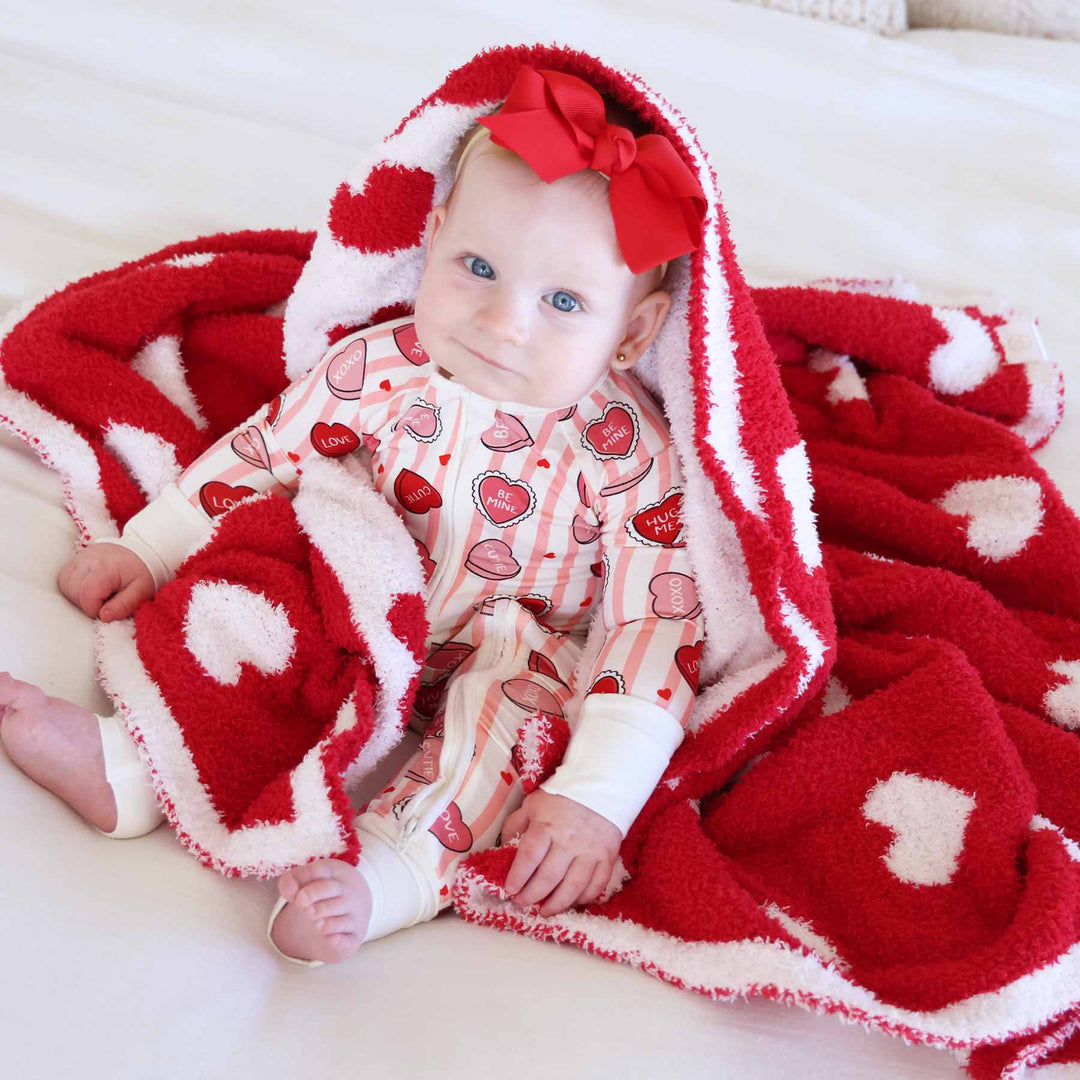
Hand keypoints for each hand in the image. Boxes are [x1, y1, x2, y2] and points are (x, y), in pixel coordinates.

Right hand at [57, 543, 154, 621]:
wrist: (142, 551)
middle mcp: (89, 559)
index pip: (87, 595)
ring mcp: (80, 556)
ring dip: (76, 595)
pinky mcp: (76, 557)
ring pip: (64, 583)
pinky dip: (73, 587)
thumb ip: (124, 605)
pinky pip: (65, 576)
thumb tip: (104, 617)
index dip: (94, 610)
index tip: (107, 610)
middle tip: (104, 602)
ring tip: (97, 595)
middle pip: (72, 590)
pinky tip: (88, 588)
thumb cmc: (142, 572)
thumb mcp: (141, 591)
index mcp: (106, 568)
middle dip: (85, 603)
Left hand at [501, 789, 621, 916]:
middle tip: (522, 903)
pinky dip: (584, 898)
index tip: (510, 890)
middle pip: (548, 877)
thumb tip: (504, 849)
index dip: (517, 877)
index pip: (528, 857)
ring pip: (573, 887)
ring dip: (557, 904)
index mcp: (546, 826)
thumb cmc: (563, 797)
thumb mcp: (533, 804)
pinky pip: (596, 885)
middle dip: (532, 895)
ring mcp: (590, 851)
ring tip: (545, 911)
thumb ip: (516, 825)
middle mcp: (568, 841)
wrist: (602, 786)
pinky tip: (573, 902)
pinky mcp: (607, 857)